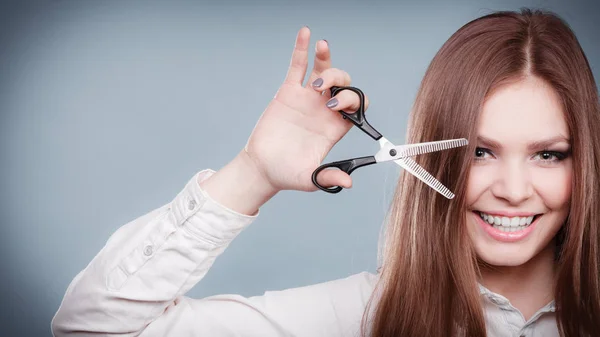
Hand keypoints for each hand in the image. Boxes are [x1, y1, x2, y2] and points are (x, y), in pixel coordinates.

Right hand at [242, 26, 369, 192]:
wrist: (262, 168)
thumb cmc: (287, 174)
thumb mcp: (310, 178)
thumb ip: (328, 177)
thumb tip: (347, 183)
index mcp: (335, 127)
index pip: (357, 106)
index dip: (353, 102)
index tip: (337, 108)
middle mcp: (325, 110)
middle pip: (344, 84)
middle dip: (340, 81)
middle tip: (324, 92)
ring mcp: (307, 99)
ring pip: (323, 71)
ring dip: (327, 59)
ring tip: (322, 50)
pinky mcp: (288, 92)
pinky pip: (297, 66)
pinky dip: (302, 49)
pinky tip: (306, 33)